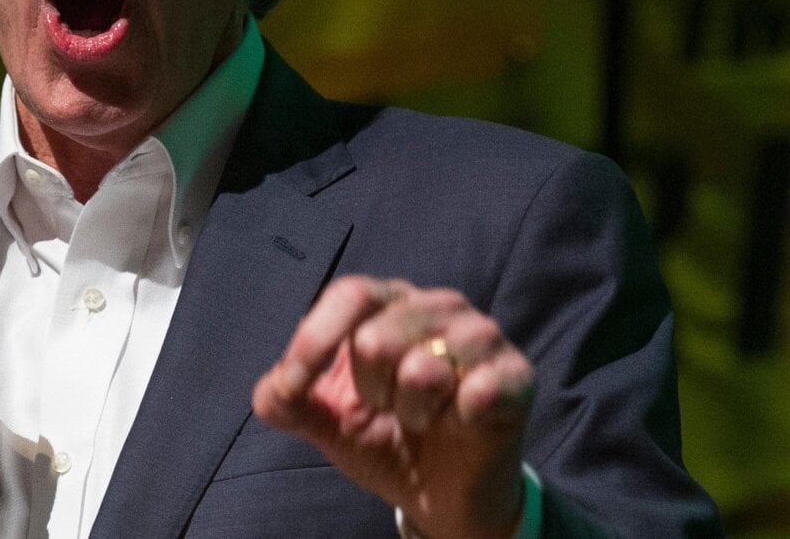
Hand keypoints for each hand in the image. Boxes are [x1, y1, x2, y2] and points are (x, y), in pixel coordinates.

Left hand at [251, 275, 534, 538]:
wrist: (443, 494)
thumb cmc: (385, 438)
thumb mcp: (327, 422)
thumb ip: (288, 400)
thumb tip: (272, 389)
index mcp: (389, 302)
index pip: (348, 295)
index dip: (313, 341)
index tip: (295, 384)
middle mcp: (438, 304)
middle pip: (376, 337)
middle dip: (369, 392)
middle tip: (387, 409)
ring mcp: (482, 335)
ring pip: (423, 368)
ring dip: (411, 412)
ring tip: (422, 419)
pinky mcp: (516, 374)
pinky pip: (476, 389)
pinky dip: (456, 420)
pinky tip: (460, 424)